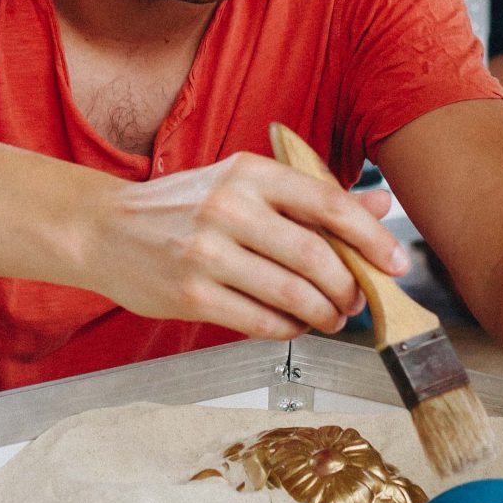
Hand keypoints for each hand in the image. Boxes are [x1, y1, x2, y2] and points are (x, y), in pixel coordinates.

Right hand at [85, 154, 405, 340]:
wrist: (105, 229)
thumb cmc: (182, 206)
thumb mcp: (244, 184)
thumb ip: (312, 196)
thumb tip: (381, 207)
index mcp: (250, 171)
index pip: (328, 204)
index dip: (372, 239)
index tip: (396, 263)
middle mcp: (229, 207)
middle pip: (316, 257)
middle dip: (349, 288)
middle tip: (359, 301)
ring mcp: (207, 252)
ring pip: (292, 295)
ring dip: (324, 315)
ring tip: (332, 318)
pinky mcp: (191, 295)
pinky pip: (260, 322)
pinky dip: (289, 330)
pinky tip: (294, 326)